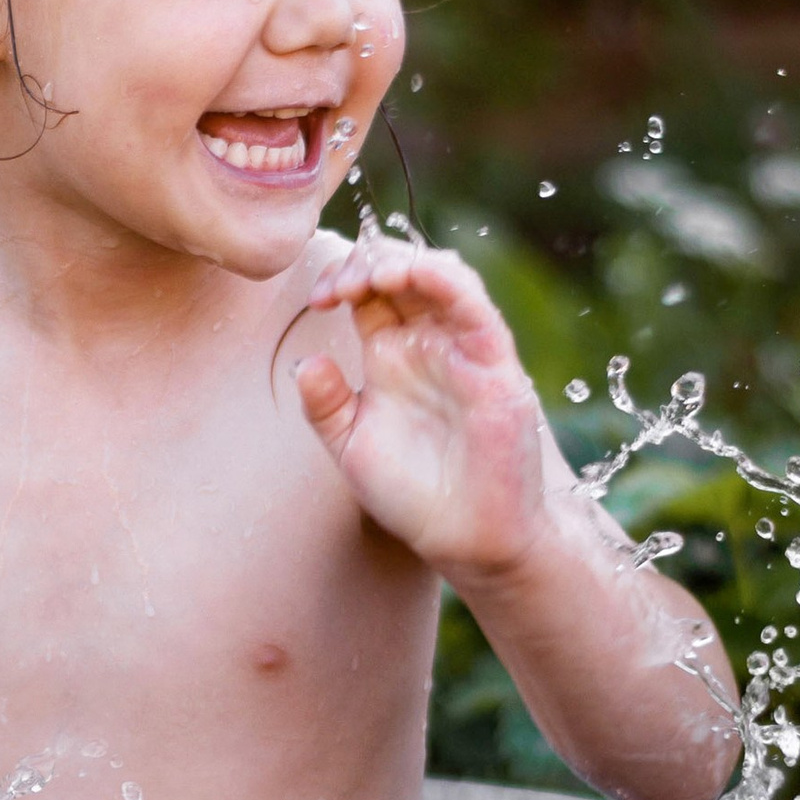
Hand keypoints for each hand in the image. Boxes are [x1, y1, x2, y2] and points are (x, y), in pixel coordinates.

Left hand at [295, 237, 552, 583]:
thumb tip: (304, 363)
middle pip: (402, 272)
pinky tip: (411, 276)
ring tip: (368, 277)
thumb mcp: (352, 447)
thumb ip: (325, 406)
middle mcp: (428, 343)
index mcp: (392, 354)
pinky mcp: (495, 364)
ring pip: (442, 276)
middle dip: (367, 262)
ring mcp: (463, 349)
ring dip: (403, 261)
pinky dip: (444, 279)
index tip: (316, 297)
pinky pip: (474, 307)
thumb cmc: (413, 495)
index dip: (343, 277)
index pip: (370, 290)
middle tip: (338, 284)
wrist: (465, 537)